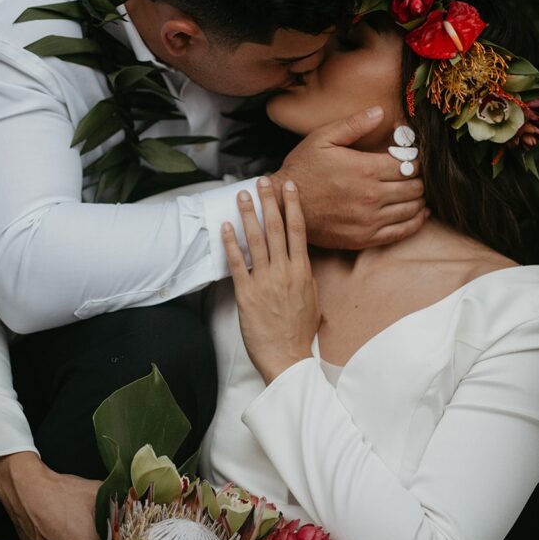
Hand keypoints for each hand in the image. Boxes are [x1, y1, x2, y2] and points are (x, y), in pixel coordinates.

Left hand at [222, 177, 318, 384]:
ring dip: (249, 215)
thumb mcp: (313, 300)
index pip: (298, 230)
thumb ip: (305, 277)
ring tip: (242, 195)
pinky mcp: (247, 294)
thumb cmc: (300, 333)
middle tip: (263, 181)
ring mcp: (265, 281)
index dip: (292, 205)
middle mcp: (284, 271)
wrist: (288, 358)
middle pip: (276, 228)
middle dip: (269, 202)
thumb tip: (300, 261)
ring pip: (256, 240)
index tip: (288, 187)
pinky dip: (231, 243)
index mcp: (302, 271)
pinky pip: (237, 263)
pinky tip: (226, 227)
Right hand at [272, 106, 426, 249]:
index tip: (415, 158)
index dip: (417, 161)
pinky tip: (419, 214)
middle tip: (417, 175)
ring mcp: (369, 220)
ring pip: (411, 209)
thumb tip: (380, 112)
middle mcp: (371, 196)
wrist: (283, 206)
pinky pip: (401, 232)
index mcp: (365, 169)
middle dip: (420, 179)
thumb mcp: (323, 138)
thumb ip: (354, 124)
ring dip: (420, 199)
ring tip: (419, 191)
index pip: (409, 165)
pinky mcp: (364, 238)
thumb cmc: (303, 169)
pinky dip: (415, 222)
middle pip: (414, 187)